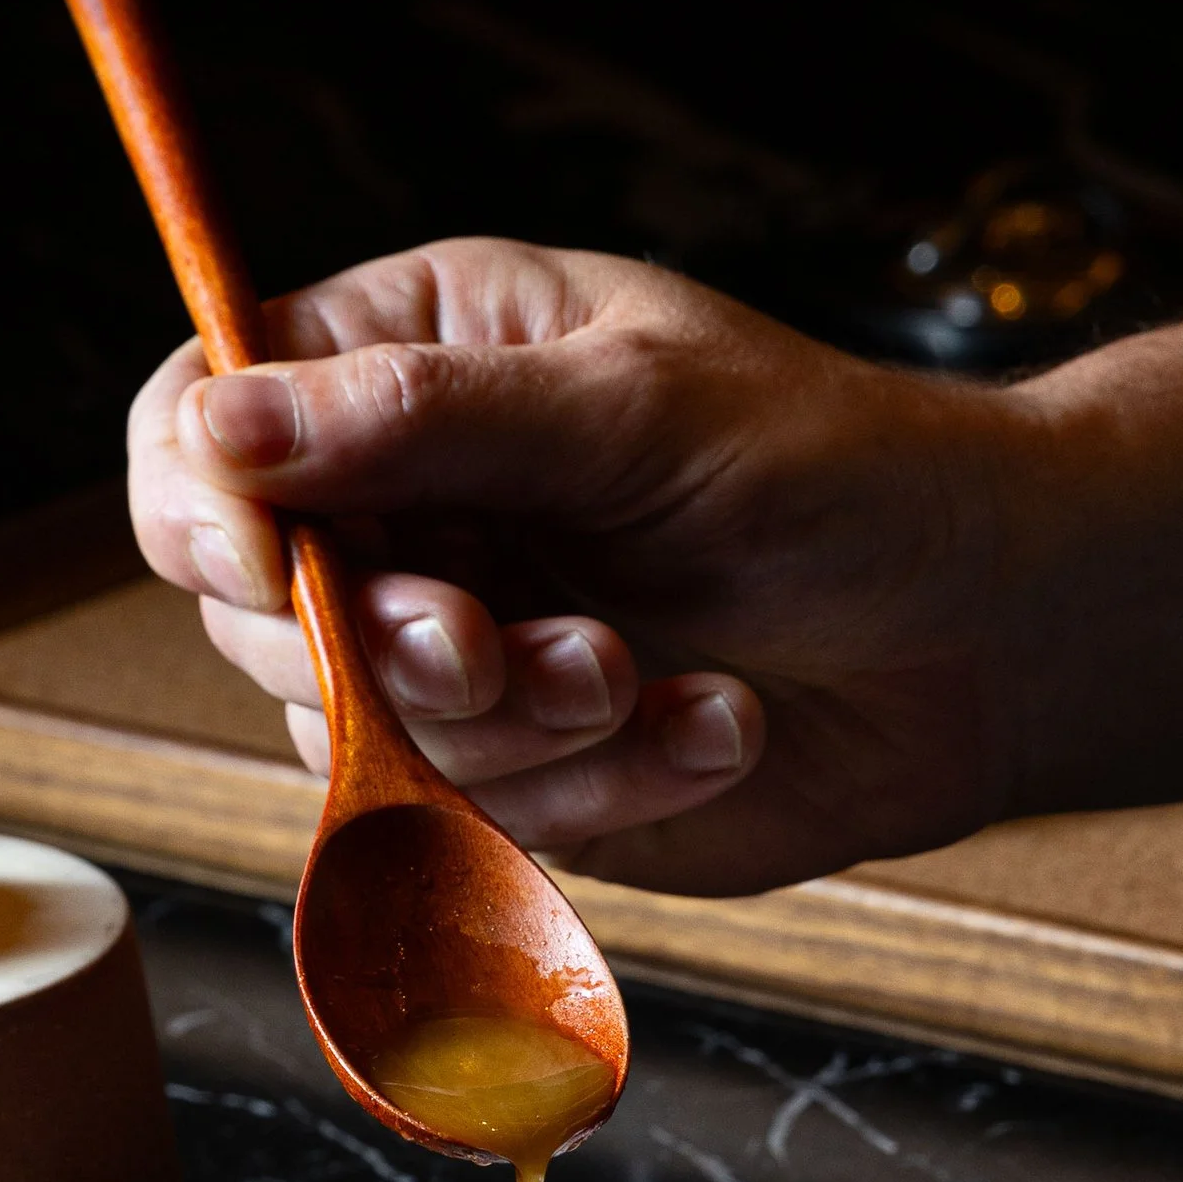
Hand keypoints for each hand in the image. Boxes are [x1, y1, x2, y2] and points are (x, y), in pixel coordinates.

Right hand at [126, 240, 1029, 894]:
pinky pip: (473, 817)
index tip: (268, 563)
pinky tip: (714, 721)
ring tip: (643, 673)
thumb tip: (221, 426)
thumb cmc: (834, 467)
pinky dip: (598, 782)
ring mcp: (450, 650)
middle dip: (378, 644)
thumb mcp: (633, 405)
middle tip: (491, 643)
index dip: (199, 501)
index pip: (200, 422)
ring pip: (355, 732)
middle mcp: (406, 509)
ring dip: (510, 725)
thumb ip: (422, 418)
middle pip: (249, 606)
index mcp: (411, 364)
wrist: (983, 632)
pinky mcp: (514, 774)